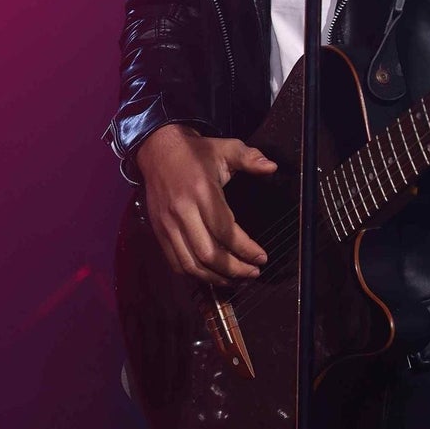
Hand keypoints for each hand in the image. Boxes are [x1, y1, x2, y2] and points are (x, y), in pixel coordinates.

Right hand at [135, 124, 276, 284]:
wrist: (157, 149)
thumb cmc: (196, 152)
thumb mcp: (226, 148)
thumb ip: (250, 157)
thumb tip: (272, 167)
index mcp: (201, 192)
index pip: (225, 231)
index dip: (245, 249)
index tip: (262, 257)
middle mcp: (182, 212)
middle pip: (209, 253)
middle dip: (234, 269)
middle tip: (253, 272)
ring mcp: (167, 224)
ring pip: (191, 263)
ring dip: (215, 277)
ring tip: (235, 280)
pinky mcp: (158, 231)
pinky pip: (175, 262)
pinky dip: (194, 274)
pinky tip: (212, 275)